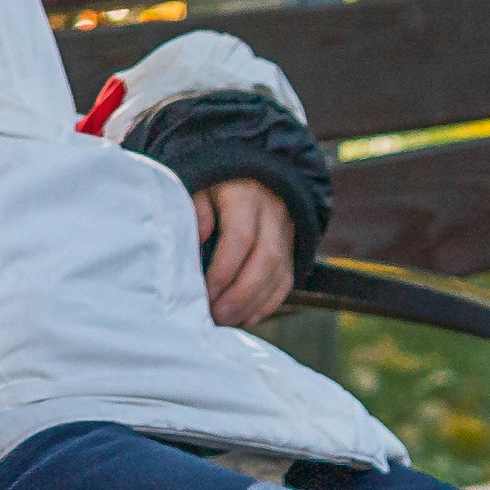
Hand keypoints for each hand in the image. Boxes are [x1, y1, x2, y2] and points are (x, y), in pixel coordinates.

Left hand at [197, 179, 295, 327]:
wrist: (252, 168)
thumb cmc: (214, 181)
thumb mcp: (199, 184)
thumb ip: (197, 209)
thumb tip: (200, 237)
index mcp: (246, 195)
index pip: (241, 237)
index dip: (224, 268)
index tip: (205, 291)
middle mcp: (273, 213)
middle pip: (266, 259)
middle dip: (241, 293)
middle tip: (218, 315)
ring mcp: (287, 231)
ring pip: (280, 272)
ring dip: (254, 303)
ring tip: (228, 321)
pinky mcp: (292, 245)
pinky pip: (287, 278)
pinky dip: (269, 302)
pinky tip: (248, 317)